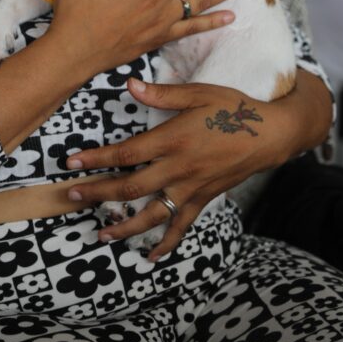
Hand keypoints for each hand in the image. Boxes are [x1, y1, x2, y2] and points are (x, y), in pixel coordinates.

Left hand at [63, 72, 329, 260]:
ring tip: (102, 235)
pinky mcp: (204, 199)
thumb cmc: (234, 108)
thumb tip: (129, 85)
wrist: (271, 134)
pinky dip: (166, 243)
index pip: (125, 153)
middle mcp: (178, 169)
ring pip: (152, 214)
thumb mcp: (198, 93)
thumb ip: (162, 94)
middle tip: (71, 197)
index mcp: (172, 140)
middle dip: (98, 194)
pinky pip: (182, 226)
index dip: (96, 159)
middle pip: (130, 188)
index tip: (71, 162)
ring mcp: (191, 188)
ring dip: (125, 227)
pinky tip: (151, 256)